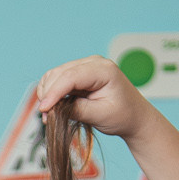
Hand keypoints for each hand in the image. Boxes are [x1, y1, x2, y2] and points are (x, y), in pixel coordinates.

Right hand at [34, 55, 155, 138]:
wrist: (134, 116)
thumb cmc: (123, 116)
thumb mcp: (100, 116)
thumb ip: (77, 110)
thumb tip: (54, 109)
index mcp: (104, 70)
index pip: (71, 76)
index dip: (54, 92)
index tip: (44, 109)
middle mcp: (94, 62)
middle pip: (60, 73)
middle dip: (48, 94)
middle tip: (46, 117)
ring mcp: (86, 66)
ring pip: (55, 74)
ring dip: (47, 93)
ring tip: (49, 114)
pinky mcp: (80, 73)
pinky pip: (58, 78)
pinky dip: (52, 92)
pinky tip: (53, 107)